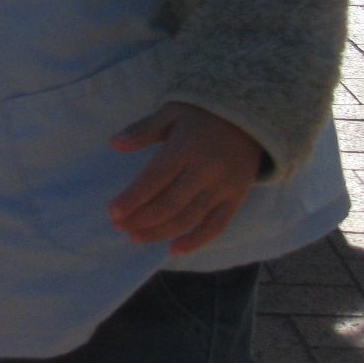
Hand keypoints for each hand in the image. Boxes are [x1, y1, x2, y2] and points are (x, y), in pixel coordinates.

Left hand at [109, 103, 262, 254]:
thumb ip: (143, 130)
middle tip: (120, 227)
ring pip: (189, 217)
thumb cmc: (202, 114)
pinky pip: (217, 225)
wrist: (250, 118)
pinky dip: (197, 240)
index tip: (113, 213)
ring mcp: (223, 187)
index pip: (154, 178)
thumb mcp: (171, 112)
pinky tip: (175, 250)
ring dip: (161, 232)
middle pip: (169, 203)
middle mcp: (205, 171)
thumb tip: (114, 143)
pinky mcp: (237, 198)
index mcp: (185, 148)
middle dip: (141, 219)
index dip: (132, 198)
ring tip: (137, 238)